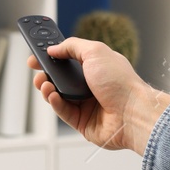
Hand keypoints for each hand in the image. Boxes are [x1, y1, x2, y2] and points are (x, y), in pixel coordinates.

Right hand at [28, 37, 169, 153]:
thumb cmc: (121, 82)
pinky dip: (54, 102)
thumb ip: (71, 46)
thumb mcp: (95, 51)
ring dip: (47, 88)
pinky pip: (62, 111)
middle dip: (46, 73)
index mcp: (96, 67)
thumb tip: (54, 48)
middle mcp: (91, 85)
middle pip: (61, 78)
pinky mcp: (82, 122)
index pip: (69, 59)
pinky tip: (52, 95)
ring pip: (58, 95)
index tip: (38, 54)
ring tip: (44, 84)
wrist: (132, 112)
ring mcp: (86, 104)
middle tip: (36, 69)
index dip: (53, 56)